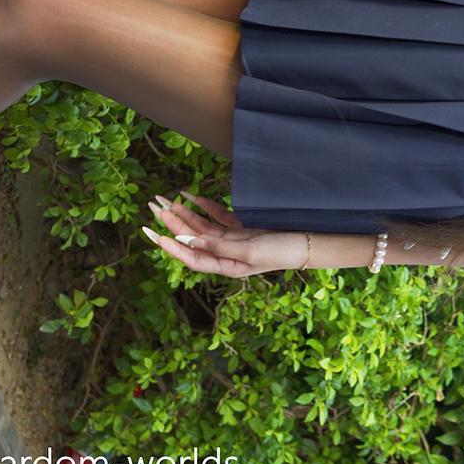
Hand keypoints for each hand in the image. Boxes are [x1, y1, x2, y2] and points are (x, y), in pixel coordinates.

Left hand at [141, 190, 306, 277]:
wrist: (309, 241)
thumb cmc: (281, 251)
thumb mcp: (249, 252)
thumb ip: (219, 246)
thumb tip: (189, 241)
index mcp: (226, 266)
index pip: (192, 257)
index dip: (173, 247)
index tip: (157, 235)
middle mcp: (226, 253)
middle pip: (192, 239)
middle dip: (173, 224)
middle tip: (154, 209)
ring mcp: (234, 238)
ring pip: (202, 226)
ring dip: (185, 214)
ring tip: (167, 201)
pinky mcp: (243, 226)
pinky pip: (218, 216)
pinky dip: (205, 207)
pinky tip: (191, 197)